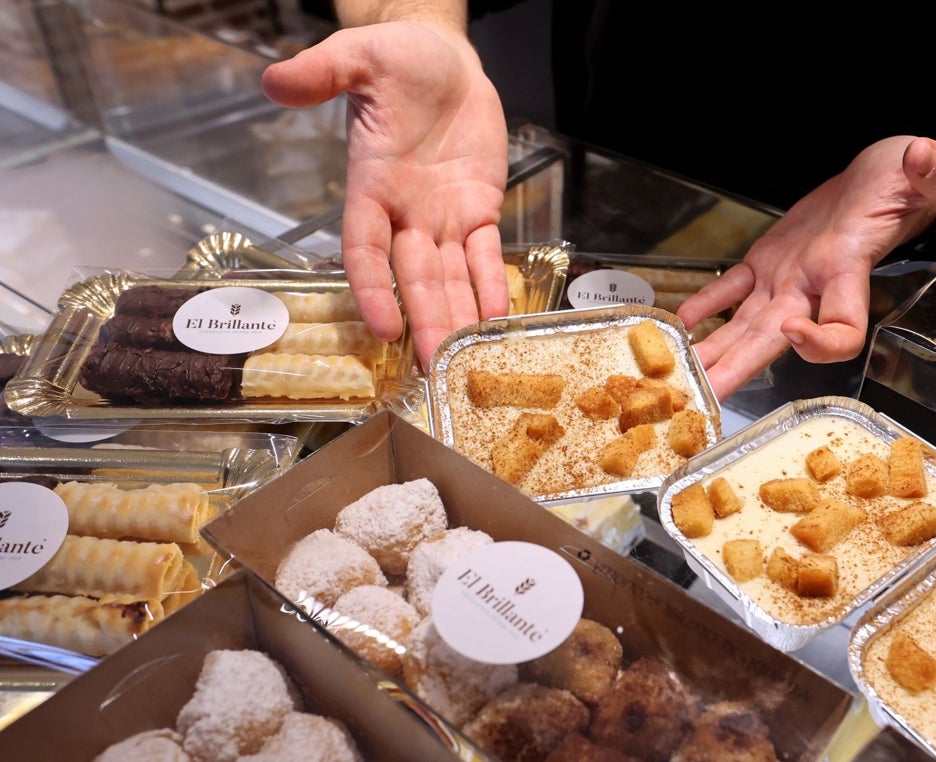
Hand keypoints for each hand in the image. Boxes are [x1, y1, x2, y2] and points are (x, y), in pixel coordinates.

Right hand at [261, 22, 509, 368]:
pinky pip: (487, 255)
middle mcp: (404, 215)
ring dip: (458, 318)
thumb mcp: (359, 56)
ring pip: (451, 278)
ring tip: (466, 361)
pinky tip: (498, 321)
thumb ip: (322, 71)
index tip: (382, 328)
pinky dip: (493, 286)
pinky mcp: (479, 210)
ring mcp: (442, 217)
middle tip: (435, 367)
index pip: (365, 249)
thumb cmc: (397, 60)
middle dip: (426, 321)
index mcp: (370, 188)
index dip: (372, 289)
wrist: (442, 60)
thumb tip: (274, 81)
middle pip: (415, 279)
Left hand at [676, 136, 935, 400]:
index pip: (843, 325)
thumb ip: (932, 170)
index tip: (796, 332)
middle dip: (738, 369)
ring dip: (714, 351)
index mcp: (848, 269)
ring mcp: (787, 278)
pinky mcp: (768, 260)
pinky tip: (684, 324)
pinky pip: (733, 289)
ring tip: (682, 376)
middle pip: (774, 340)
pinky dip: (707, 305)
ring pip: (745, 324)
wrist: (886, 182)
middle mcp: (813, 285)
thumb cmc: (907, 184)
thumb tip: (926, 157)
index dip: (822, 341)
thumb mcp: (929, 173)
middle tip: (705, 397)